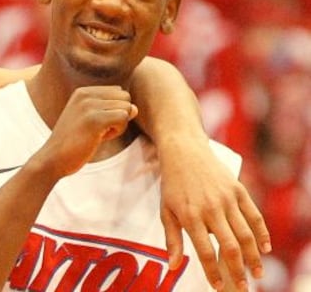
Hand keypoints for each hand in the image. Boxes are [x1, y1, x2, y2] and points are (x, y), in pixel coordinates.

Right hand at [47, 86, 136, 175]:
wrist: (52, 158)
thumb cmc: (73, 143)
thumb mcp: (90, 121)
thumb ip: (112, 111)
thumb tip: (135, 108)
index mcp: (82, 92)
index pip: (118, 92)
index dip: (114, 110)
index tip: (97, 123)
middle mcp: (85, 94)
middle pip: (125, 97)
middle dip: (119, 115)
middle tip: (101, 130)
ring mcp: (89, 105)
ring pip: (126, 107)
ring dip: (119, 125)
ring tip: (99, 134)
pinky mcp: (94, 119)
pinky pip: (123, 117)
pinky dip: (118, 131)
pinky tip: (100, 138)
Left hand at [159, 138, 270, 290]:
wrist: (184, 152)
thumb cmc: (173, 185)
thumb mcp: (166, 211)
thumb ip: (172, 240)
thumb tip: (173, 266)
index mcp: (190, 216)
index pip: (205, 251)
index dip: (213, 272)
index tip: (219, 286)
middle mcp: (211, 209)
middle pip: (230, 246)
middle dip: (238, 270)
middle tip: (243, 287)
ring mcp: (227, 199)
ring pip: (246, 234)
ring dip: (253, 257)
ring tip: (257, 274)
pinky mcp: (238, 190)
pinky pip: (254, 215)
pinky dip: (262, 233)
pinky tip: (265, 249)